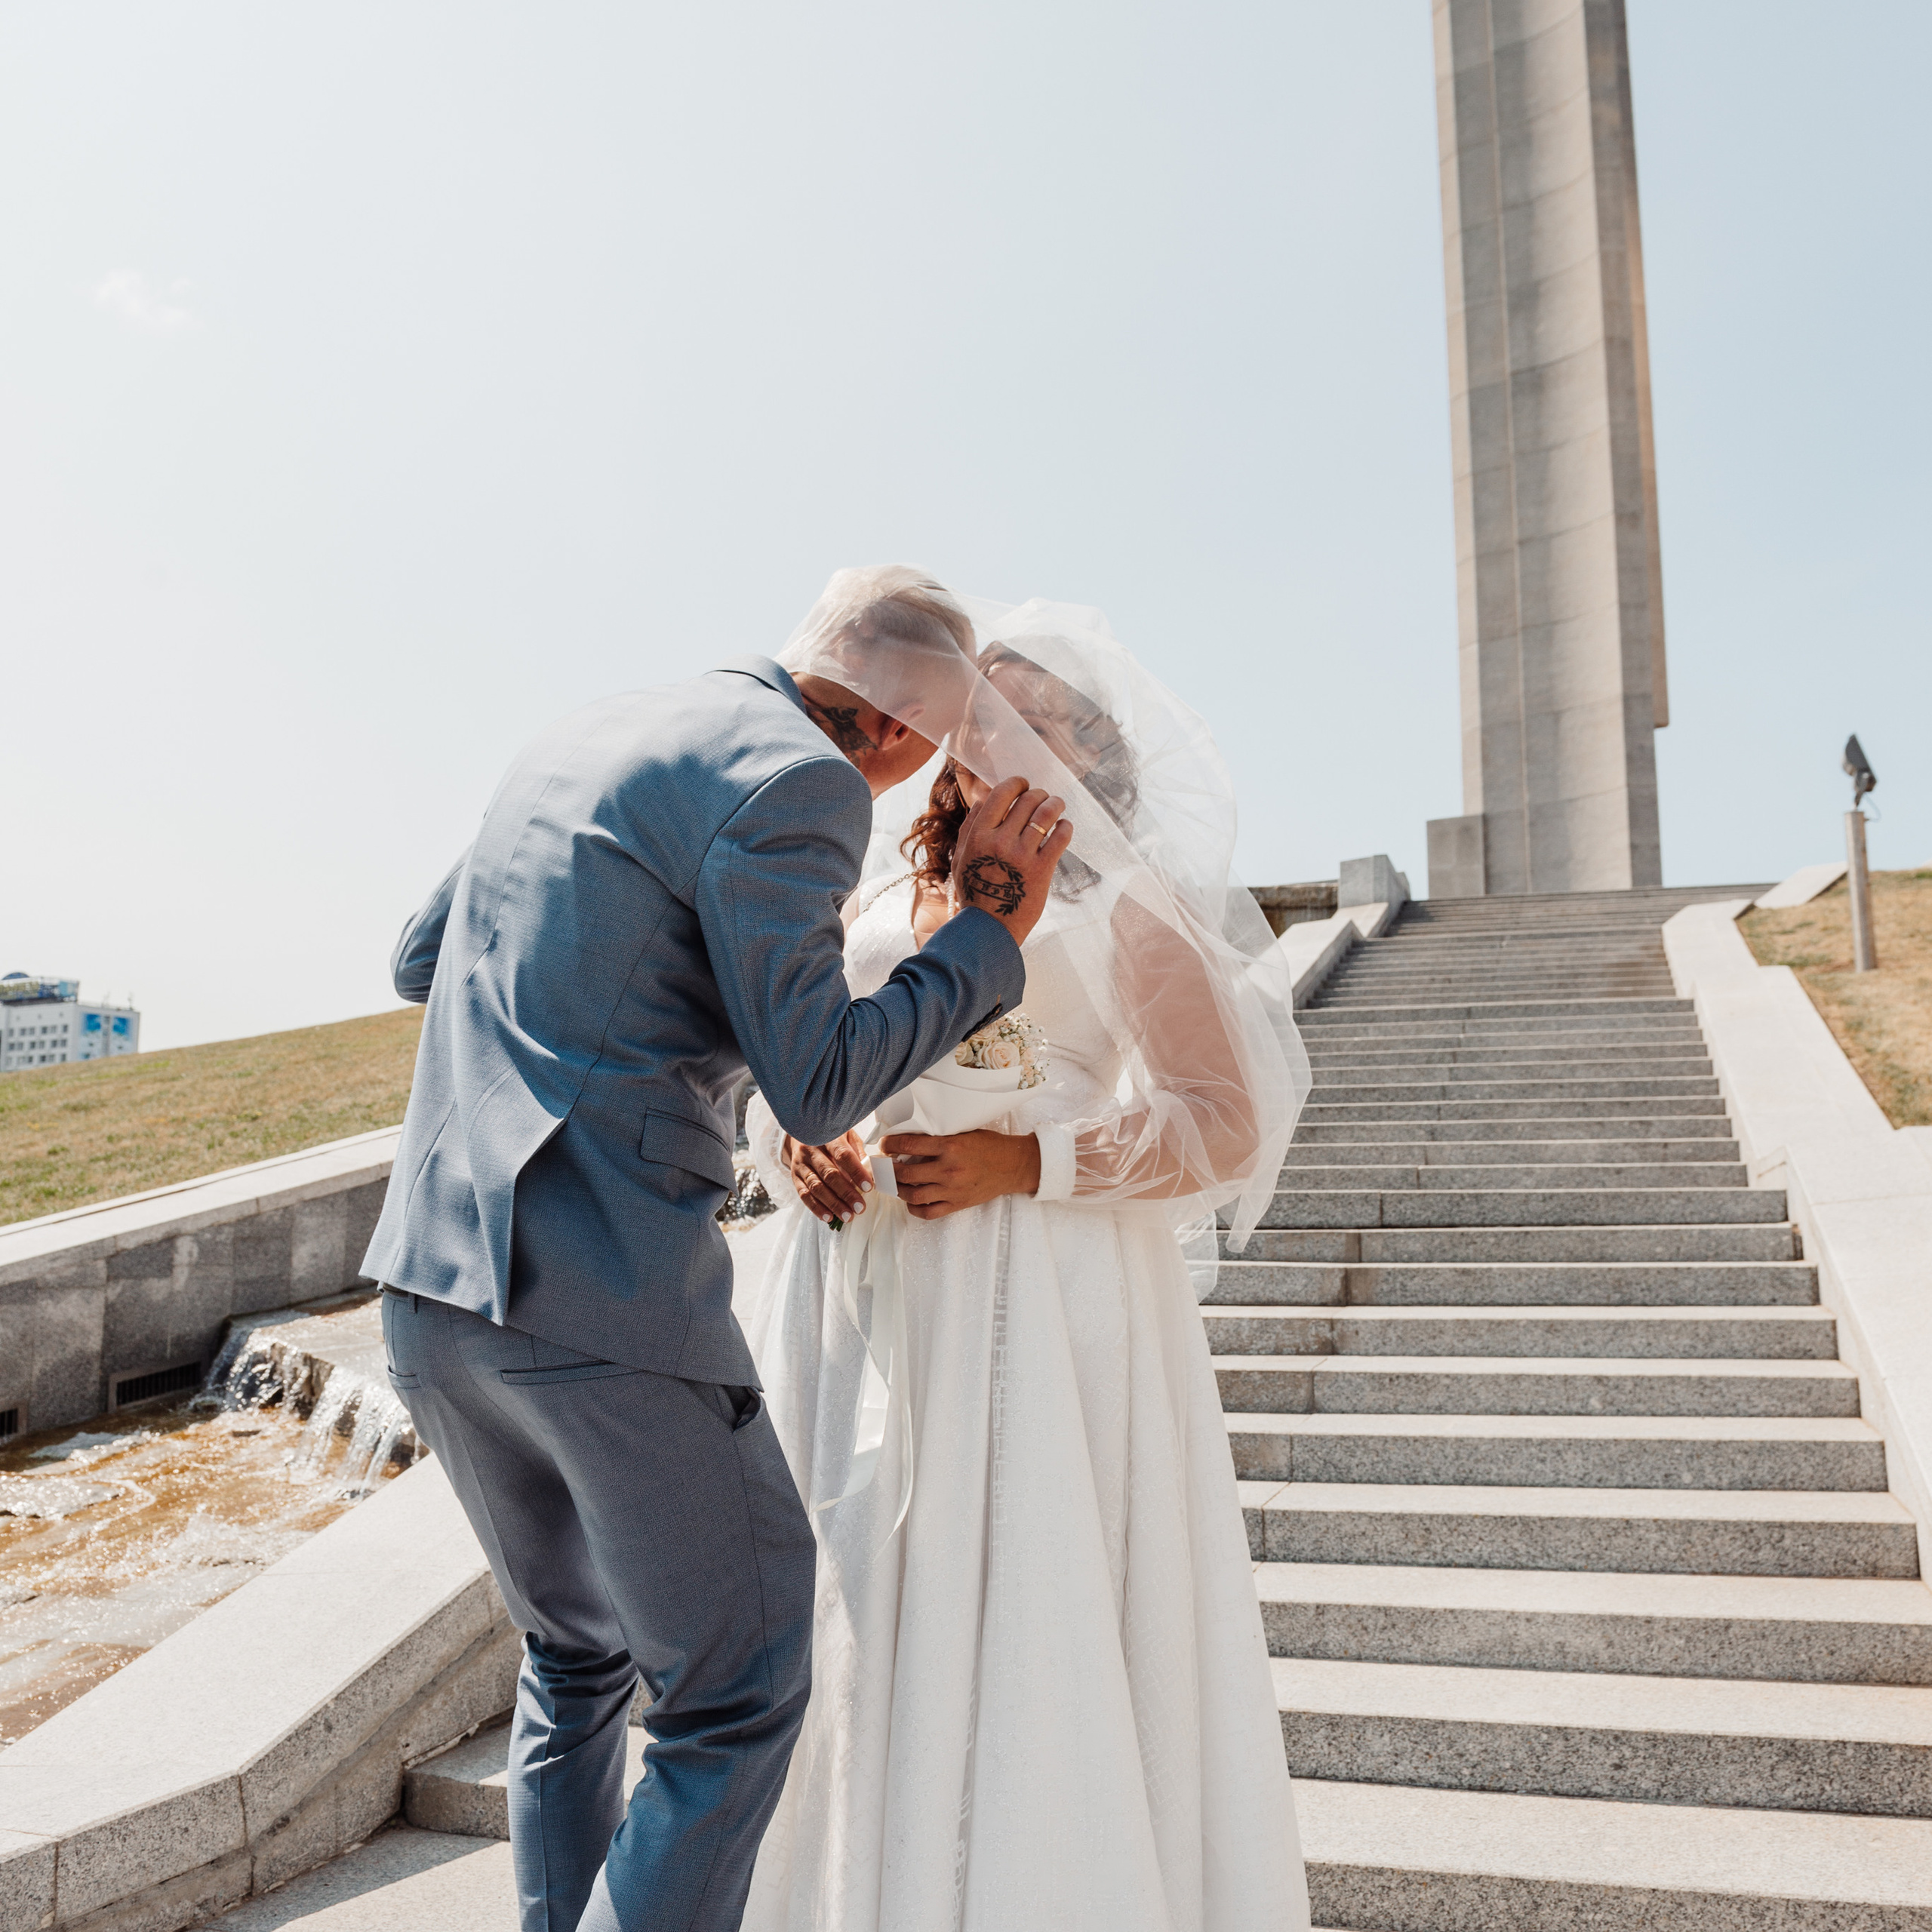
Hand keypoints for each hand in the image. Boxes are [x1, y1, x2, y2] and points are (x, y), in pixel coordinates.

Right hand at [782, 1129, 872, 1226]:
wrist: (802, 1131)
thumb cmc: (830, 1136)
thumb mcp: (847, 1135)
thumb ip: (858, 1152)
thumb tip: (870, 1173)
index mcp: (827, 1137)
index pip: (843, 1155)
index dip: (856, 1172)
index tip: (868, 1187)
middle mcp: (811, 1150)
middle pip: (829, 1174)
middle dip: (846, 1193)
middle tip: (859, 1207)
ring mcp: (801, 1164)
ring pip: (816, 1187)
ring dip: (833, 1204)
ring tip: (847, 1216)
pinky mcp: (794, 1176)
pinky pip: (804, 1195)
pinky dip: (816, 1208)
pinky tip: (828, 1216)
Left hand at [880, 1129, 1040, 1220]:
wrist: (1013, 1165)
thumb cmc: (989, 1146)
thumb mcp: (964, 1132)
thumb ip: (939, 1137)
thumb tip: (910, 1140)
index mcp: (950, 1146)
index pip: (909, 1145)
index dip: (890, 1145)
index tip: (884, 1145)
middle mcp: (949, 1169)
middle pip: (906, 1173)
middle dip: (889, 1170)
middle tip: (884, 1166)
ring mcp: (952, 1189)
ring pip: (913, 1195)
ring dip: (898, 1190)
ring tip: (895, 1184)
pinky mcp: (957, 1204)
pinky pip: (929, 1212)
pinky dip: (914, 1208)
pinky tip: (911, 1201)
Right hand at [949, 776, 1072, 945]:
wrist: (989, 928)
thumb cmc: (974, 892)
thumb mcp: (961, 857)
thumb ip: (970, 827)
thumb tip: (984, 799)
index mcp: (979, 835)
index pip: (1001, 793)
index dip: (1017, 783)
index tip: (1023, 785)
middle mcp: (1000, 840)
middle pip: (1027, 800)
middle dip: (1039, 794)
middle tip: (1043, 798)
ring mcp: (1022, 854)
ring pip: (1046, 813)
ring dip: (1056, 804)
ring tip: (1057, 806)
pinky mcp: (1041, 869)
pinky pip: (1060, 837)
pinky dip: (1065, 826)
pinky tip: (1064, 827)